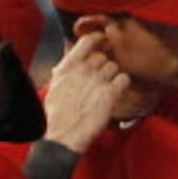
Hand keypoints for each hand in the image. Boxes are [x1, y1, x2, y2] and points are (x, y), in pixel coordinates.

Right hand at [40, 33, 126, 155]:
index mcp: (67, 68)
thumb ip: (63, 74)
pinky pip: (124, 79)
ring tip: (105, 91)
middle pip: (102, 57)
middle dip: (102, 67)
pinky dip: (122, 85)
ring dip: (112, 77)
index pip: (87, 41)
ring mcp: (97, 81)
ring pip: (114, 67)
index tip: (101, 44)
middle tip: (100, 80)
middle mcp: (83, 70)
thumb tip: (65, 68)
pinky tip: (115, 94)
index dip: (97, 40)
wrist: (62, 138)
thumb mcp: (53, 89)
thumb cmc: (55, 118)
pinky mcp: (110, 94)